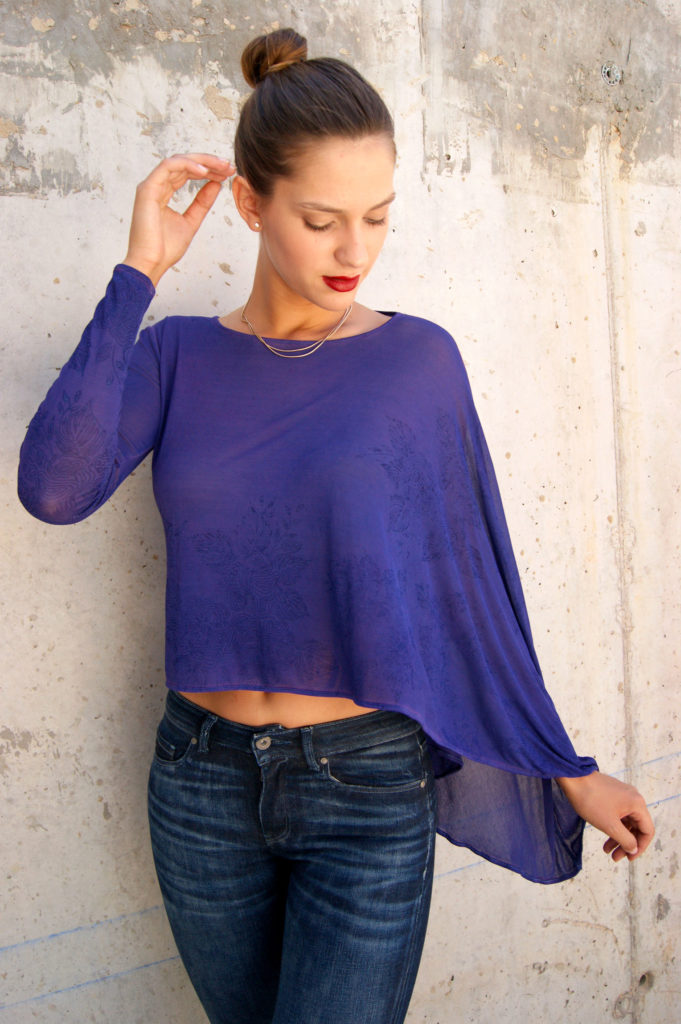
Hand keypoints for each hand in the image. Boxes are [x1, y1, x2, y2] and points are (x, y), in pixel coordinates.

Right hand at [122, 154, 235, 285]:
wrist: (151, 263)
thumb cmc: (165, 249)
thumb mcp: (191, 221)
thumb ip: (202, 203)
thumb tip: (216, 185)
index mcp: (163, 192)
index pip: (187, 173)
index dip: (208, 170)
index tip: (227, 173)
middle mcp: (156, 186)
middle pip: (184, 163)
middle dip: (208, 163)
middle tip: (228, 166)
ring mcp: (150, 186)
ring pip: (177, 161)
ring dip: (202, 161)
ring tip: (221, 167)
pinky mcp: (147, 189)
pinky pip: (169, 167)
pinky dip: (188, 166)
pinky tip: (205, 172)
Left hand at [556, 771, 654, 862]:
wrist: (572, 778)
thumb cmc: (591, 800)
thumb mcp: (610, 825)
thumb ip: (625, 840)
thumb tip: (634, 849)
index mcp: (637, 804)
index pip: (647, 831)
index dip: (640, 847)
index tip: (629, 858)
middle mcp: (633, 798)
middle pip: (636, 827)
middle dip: (627, 844)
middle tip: (615, 858)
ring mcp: (623, 796)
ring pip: (626, 822)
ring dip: (618, 838)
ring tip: (607, 851)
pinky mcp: (612, 795)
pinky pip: (618, 815)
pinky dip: (613, 827)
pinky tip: (604, 838)